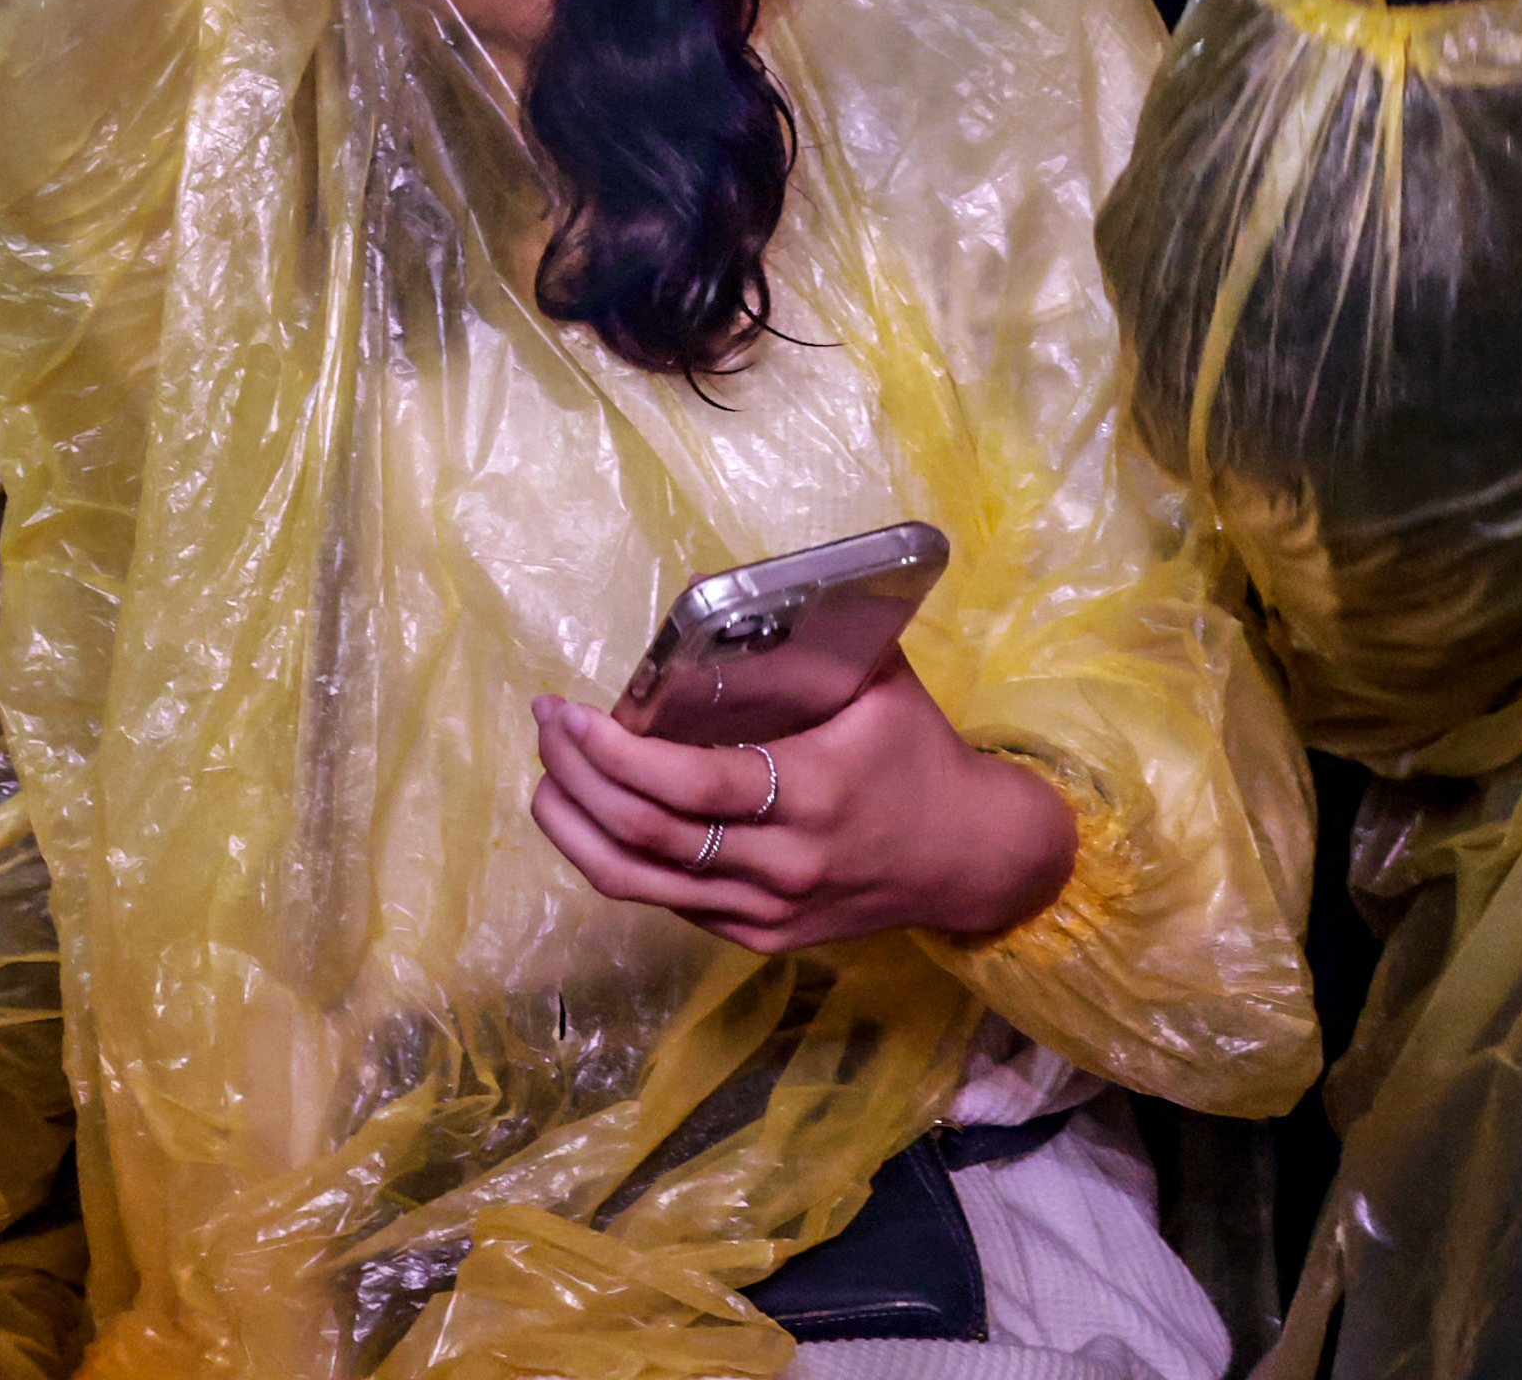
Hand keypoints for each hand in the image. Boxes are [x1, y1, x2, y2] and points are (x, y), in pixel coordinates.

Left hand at [528, 662, 1077, 956]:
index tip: (565, 710)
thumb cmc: (918, 752)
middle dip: (575, 777)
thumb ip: (803, 636)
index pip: (689, 786)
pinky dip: (617, 858)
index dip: (612, 754)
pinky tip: (593, 815)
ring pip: (639, 883)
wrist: (975, 858)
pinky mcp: (761, 937)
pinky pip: (666, 903)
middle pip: (647, 835)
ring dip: (574, 827)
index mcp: (813, 793)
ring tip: (546, 775)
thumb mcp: (878, 680)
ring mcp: (770, 910)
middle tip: (546, 727)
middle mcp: (786, 862)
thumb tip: (707, 584)